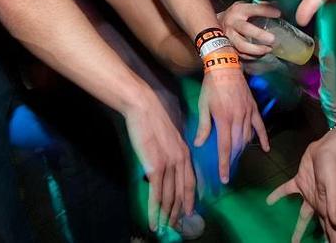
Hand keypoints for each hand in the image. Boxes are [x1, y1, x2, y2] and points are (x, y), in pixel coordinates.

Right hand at [123, 93, 195, 230]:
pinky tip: (153, 222)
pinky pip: (156, 195)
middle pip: (182, 192)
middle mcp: (180, 160)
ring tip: (165, 227)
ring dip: (167, 214)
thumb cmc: (153, 118)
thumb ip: (172, 149)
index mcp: (185, 152)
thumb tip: (168, 161)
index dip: (190, 197)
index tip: (189, 210)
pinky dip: (154, 211)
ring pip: (169, 197)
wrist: (144, 108)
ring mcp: (169, 165)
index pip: (191, 180)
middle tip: (177, 224)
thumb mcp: (169, 134)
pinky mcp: (155, 168)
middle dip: (179, 210)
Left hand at [194, 67, 269, 182]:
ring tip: (237, 158)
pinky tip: (265, 149)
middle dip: (233, 159)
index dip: (224, 164)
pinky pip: (260, 126)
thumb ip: (204, 126)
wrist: (225, 67)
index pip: (225, 147)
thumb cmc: (211, 87)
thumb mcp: (203, 106)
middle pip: (238, 145)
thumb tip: (199, 144)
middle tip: (229, 169)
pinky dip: (263, 138)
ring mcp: (248, 113)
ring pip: (248, 137)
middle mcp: (238, 118)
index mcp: (224, 119)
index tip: (224, 177)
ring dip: (243, 150)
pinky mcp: (254, 108)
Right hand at [218, 1, 280, 58]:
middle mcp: (232, 23)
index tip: (278, 14)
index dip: (266, 11)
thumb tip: (276, 5)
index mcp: (238, 10)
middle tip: (272, 39)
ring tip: (268, 49)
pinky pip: (240, 54)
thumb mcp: (244, 6)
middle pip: (245, 29)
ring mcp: (229, 36)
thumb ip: (259, 6)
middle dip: (260, 34)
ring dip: (256, 49)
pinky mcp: (228, 47)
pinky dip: (251, 56)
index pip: (253, 9)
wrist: (215, 24)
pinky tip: (260, 54)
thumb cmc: (234, 15)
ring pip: (242, 45)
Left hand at [266, 130, 335, 242]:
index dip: (333, 241)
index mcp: (326, 207)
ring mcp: (308, 193)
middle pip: (318, 226)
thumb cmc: (331, 168)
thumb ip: (334, 205)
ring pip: (303, 216)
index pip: (331, 228)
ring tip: (293, 241)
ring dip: (299, 227)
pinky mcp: (299, 182)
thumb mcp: (333, 186)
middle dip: (319, 238)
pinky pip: (287, 191)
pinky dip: (278, 196)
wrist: (327, 148)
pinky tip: (269, 202)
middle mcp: (317, 203)